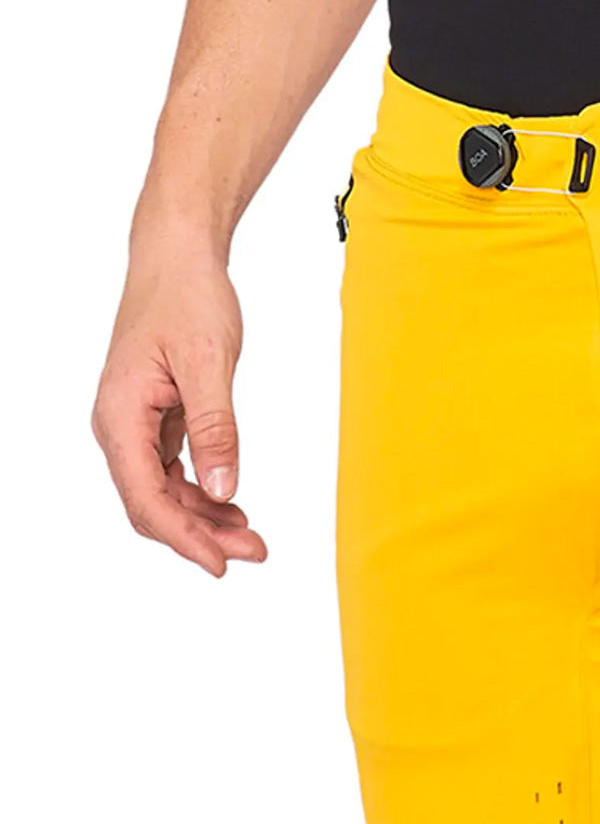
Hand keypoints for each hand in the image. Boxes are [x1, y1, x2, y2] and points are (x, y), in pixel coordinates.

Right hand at [92, 241, 266, 575]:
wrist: (178, 258)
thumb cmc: (188, 298)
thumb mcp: (209, 363)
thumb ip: (217, 428)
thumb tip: (223, 489)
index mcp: (120, 416)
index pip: (147, 499)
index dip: (185, 539)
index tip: (223, 565)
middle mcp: (120, 426)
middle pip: (154, 505)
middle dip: (202, 536)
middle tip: (255, 553)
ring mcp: (137, 425)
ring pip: (166, 493)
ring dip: (206, 520)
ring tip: (252, 537)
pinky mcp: (157, 420)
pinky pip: (175, 472)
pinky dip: (204, 493)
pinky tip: (234, 507)